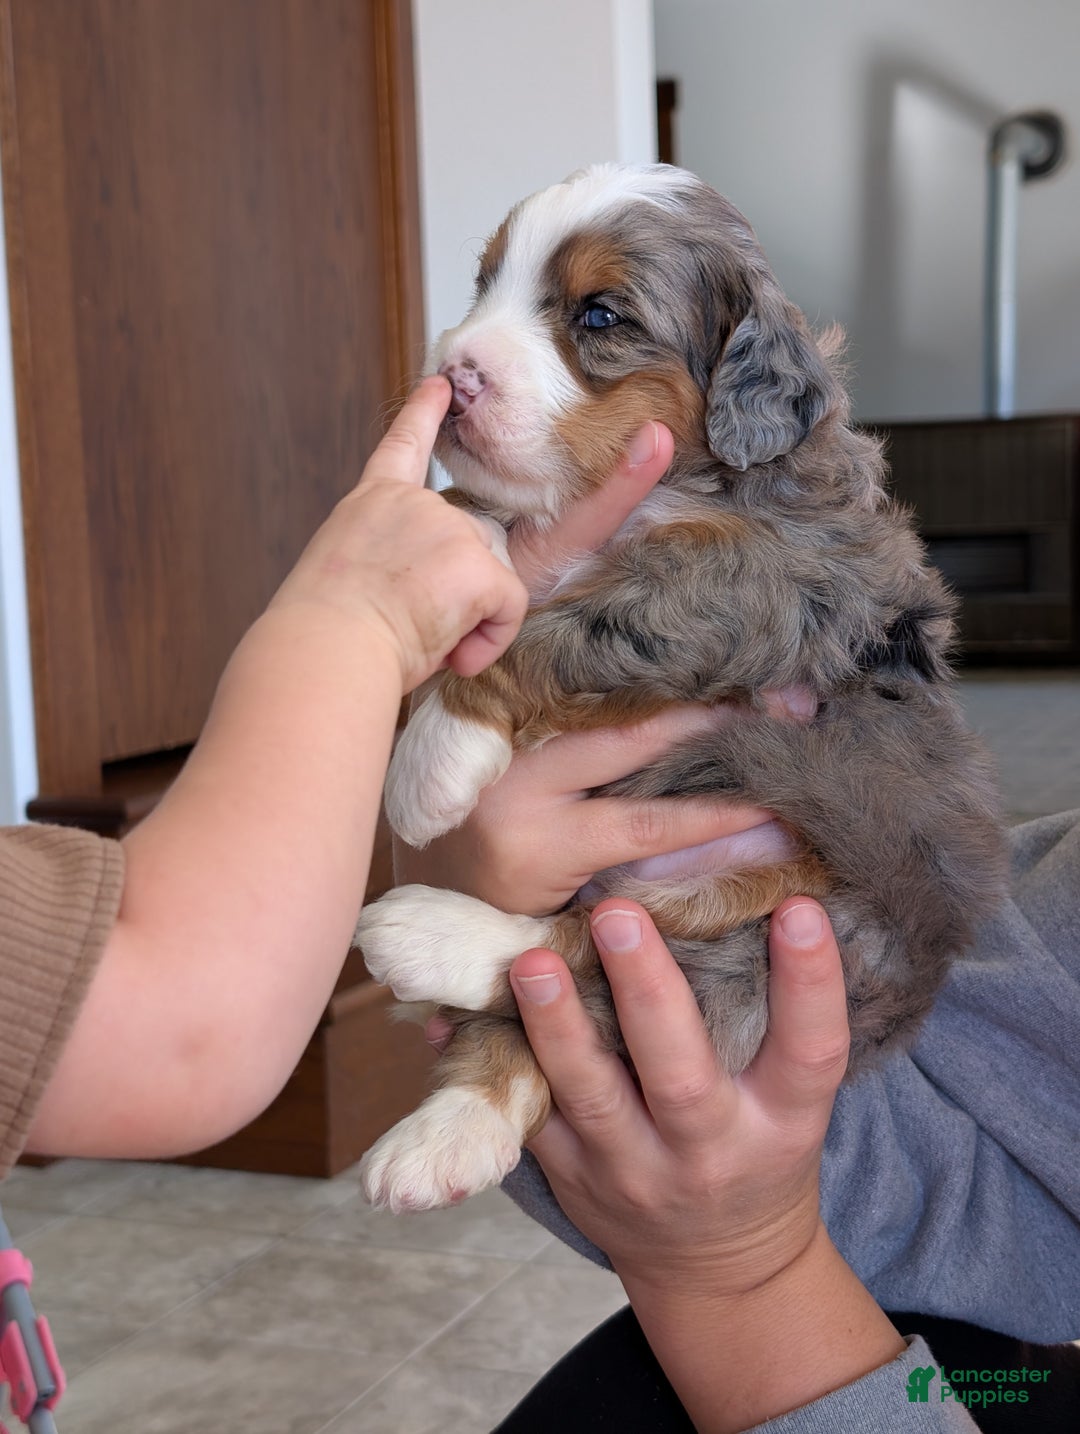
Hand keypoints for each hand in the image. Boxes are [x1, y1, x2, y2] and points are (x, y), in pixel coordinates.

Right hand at [270, 376, 527, 690]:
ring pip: (489, 581)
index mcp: (370, 505)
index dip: (423, 414)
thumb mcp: (346, 577)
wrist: (325, 650)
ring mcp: (448, 528)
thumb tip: (421, 594)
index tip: (439, 385)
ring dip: (467, 620)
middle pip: (468, 545)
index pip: (402, 448)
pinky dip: (488, 640)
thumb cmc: (324, 636)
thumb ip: (386, 563)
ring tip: (418, 639)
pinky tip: (453, 652)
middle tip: (409, 627)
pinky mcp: (477, 563)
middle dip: (455, 592)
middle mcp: (412, 504)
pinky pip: (508, 608)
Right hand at [393, 418, 811, 911]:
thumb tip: (632, 631)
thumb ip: (547, 677)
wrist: (412, 902)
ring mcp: (520, 780)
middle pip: (610, 656)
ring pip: (642, 742)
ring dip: (725, 734)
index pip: (546, 566)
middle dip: (704, 652)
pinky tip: (770, 817)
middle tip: (789, 647)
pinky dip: (713, 822)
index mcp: (491, 665)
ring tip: (799, 721)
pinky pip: (647, 828)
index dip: (601, 501)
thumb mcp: (492, 724)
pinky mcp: (543, 843)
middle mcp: (499, 710)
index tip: (658, 442)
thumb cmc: (467, 804)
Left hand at [508, 900, 903, 1432]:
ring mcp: (633, 1169)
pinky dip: (493, 1062)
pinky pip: (528, 1115)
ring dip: (556, 1026)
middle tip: (617, 916)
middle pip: (680, 1075)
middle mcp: (710, 1150)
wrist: (718, 1268)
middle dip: (647, 993)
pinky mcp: (572, 1176)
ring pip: (590, 1097)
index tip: (799, 907)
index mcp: (782, 1122)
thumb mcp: (788, 1102)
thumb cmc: (758, 1153)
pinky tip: (456, 1017)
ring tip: (531, 962)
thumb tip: (762, 898)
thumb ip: (773, 1020)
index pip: (811, 1051)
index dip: (810, 981)